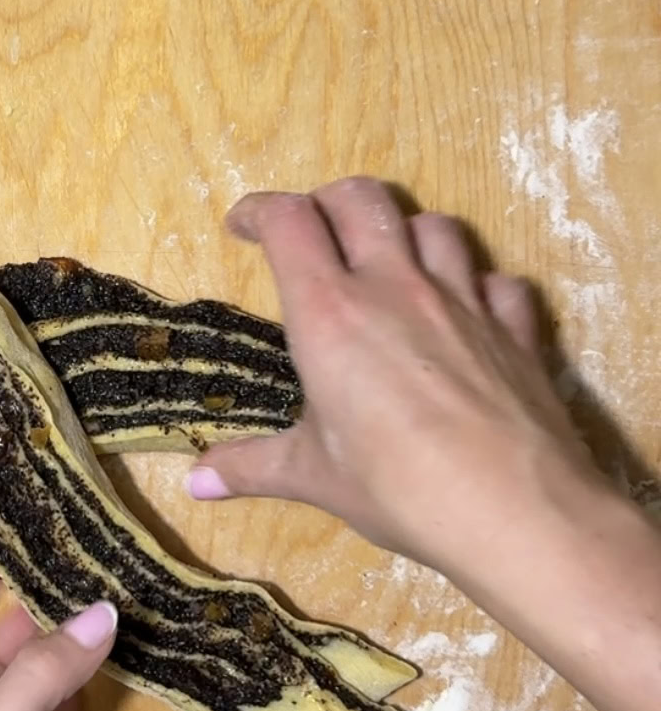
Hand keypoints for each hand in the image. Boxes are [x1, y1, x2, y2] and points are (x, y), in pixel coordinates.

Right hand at [184, 177, 660, 710]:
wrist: (518, 513)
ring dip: (404, 232)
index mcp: (329, 311)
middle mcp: (394, 286)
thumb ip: (251, 467)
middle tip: (313, 234)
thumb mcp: (313, 477)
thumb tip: (192, 483)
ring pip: (433, 224)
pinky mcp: (515, 328)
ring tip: (389, 264)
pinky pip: (498, 279)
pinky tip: (466, 311)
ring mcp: (462, 300)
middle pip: (360, 197)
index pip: (287, 221)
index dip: (257, 210)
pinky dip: (476, 285)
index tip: (241, 229)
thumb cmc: (398, 488)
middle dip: (327, 200)